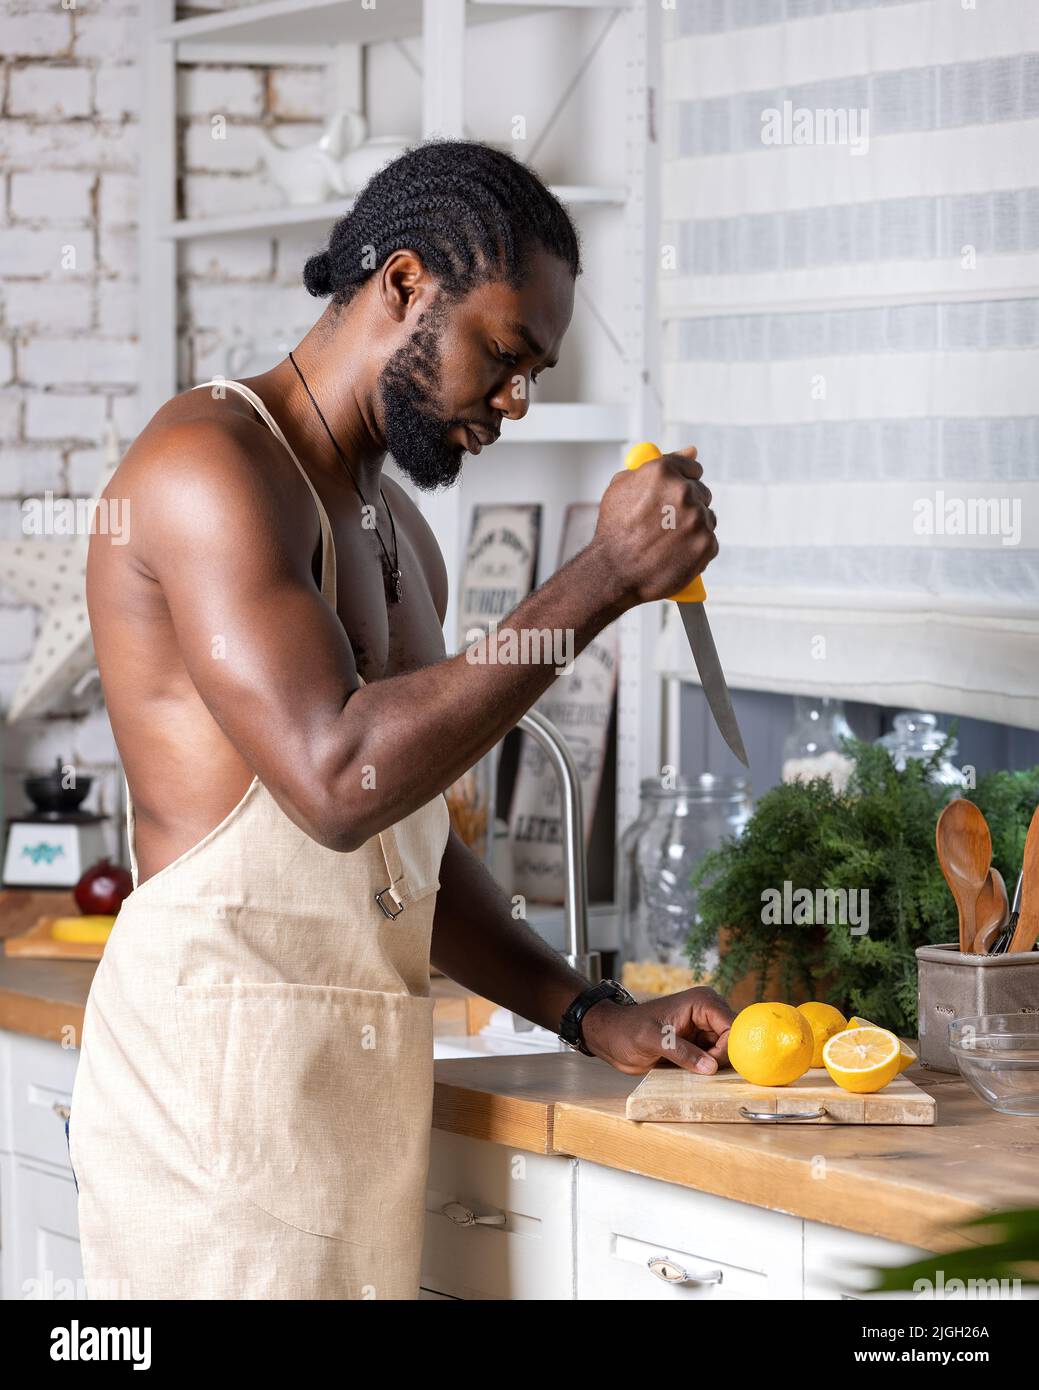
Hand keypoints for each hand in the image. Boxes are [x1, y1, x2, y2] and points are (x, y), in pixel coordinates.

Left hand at [580, 986, 734, 1075]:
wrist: (612, 1038)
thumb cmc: (627, 1032)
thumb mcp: (651, 1040)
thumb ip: (681, 1052)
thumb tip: (711, 1067)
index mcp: (701, 1002)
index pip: (732, 1026)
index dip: (728, 1048)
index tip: (712, 1066)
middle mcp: (708, 1012)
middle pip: (734, 1040)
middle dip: (723, 1058)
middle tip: (701, 1072)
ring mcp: (704, 1028)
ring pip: (727, 1051)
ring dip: (716, 1066)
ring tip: (693, 1072)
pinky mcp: (699, 1043)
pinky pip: (715, 1058)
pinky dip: (709, 1069)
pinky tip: (694, 1074)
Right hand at [592, 446, 717, 604]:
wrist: (613, 572)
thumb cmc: (614, 530)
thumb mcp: (623, 487)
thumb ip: (658, 464)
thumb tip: (692, 451)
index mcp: (663, 472)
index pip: (692, 467)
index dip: (683, 481)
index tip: (677, 493)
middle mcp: (683, 492)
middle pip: (701, 492)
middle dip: (687, 506)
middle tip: (666, 524)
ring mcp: (697, 519)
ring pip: (706, 518)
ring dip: (692, 528)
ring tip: (665, 543)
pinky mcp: (706, 544)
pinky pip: (709, 541)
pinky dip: (695, 549)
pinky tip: (674, 555)